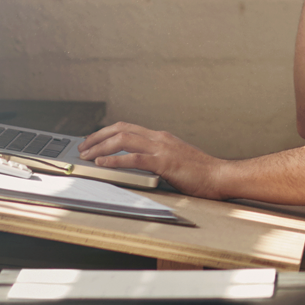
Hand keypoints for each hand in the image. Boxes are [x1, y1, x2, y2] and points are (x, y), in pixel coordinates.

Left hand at [78, 122, 228, 199]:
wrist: (221, 176)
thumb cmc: (202, 173)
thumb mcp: (176, 159)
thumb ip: (159, 157)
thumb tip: (140, 163)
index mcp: (162, 137)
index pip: (128, 127)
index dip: (106, 132)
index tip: (93, 141)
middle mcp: (160, 138)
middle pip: (121, 128)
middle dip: (98, 136)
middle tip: (83, 147)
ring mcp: (162, 149)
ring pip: (124, 139)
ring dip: (101, 146)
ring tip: (87, 155)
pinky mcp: (164, 163)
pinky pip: (134, 158)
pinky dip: (115, 159)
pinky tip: (102, 163)